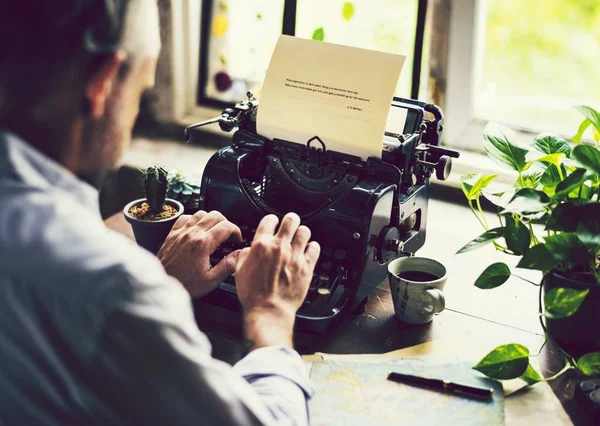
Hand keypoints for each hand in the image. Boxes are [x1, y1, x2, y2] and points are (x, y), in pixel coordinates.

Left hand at [158, 210, 241, 297]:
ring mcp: (181, 232)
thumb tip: (238, 255)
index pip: (226, 227)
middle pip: (215, 215)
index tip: (237, 239)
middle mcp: (192, 234)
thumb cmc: (184, 284)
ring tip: (214, 231)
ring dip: (211, 220)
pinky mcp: (173, 234)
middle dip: (226, 223)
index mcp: (203, 244)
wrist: (162, 284)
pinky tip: (198, 229)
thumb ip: (227, 266)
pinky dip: (195, 219)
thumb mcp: (210, 281)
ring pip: (201, 213)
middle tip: (228, 235)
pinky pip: (186, 217)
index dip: (236, 231)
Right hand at [235, 213, 319, 349]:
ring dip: (302, 233)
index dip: (271, 220)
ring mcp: (295, 256)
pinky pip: (315, 248)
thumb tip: (248, 250)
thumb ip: (244, 255)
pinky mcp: (306, 266)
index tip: (273, 222)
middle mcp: (279, 247)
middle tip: (290, 225)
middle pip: (291, 220)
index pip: (269, 220)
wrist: (269, 310)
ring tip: (299, 238)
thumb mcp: (239, 271)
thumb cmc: (253, 294)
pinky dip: (312, 247)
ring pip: (304, 231)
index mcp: (261, 245)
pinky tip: (309, 250)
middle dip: (290, 221)